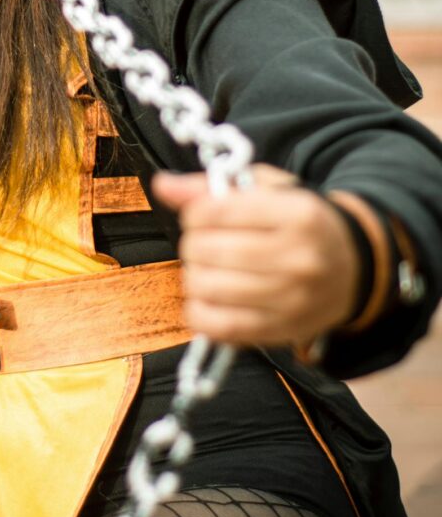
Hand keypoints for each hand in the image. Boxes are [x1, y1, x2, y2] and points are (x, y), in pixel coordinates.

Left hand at [153, 164, 360, 347]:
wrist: (353, 268)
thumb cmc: (300, 223)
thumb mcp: (267, 190)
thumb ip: (211, 187)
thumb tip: (162, 185)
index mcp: (297, 214)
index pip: (217, 212)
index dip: (194, 213)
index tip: (200, 216)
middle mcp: (298, 258)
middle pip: (207, 250)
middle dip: (192, 244)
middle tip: (204, 242)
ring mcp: (291, 299)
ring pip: (207, 288)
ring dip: (193, 276)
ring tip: (207, 268)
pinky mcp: (281, 331)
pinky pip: (219, 327)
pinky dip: (199, 312)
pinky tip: (207, 298)